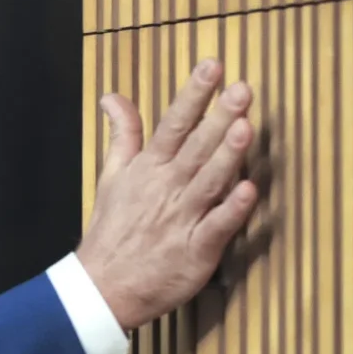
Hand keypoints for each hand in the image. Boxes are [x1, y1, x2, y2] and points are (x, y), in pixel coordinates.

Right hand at [75, 59, 257, 329]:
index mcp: (148, 169)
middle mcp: (166, 189)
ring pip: (208, 181)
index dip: (193, 95)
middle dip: (218, 116)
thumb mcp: (112, 175)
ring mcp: (181, 219)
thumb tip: (112, 96)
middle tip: (242, 88)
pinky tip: (249, 191)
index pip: (173, 124)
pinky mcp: (195, 251)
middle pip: (195, 147)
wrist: (103, 287)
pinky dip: (231, 210)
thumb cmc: (113, 229)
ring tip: (245, 127)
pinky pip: (216, 227)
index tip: (212, 67)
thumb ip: (123, 133)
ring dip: (226, 156)